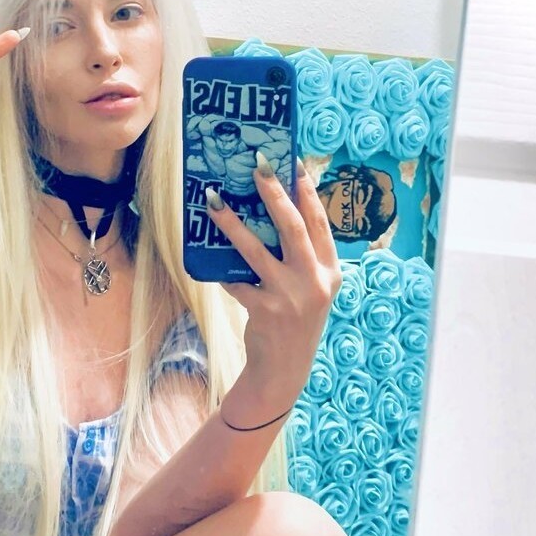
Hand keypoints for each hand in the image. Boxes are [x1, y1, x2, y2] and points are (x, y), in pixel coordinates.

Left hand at [208, 154, 341, 422]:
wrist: (284, 370)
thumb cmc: (294, 322)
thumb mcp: (310, 290)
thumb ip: (301, 260)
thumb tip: (273, 215)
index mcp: (330, 272)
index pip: (320, 224)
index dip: (307, 193)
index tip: (294, 165)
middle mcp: (315, 281)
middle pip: (293, 227)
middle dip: (274, 193)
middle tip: (257, 166)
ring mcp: (290, 297)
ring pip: (256, 250)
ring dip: (232, 223)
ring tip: (214, 202)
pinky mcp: (265, 310)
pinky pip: (236, 281)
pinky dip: (220, 269)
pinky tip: (205, 254)